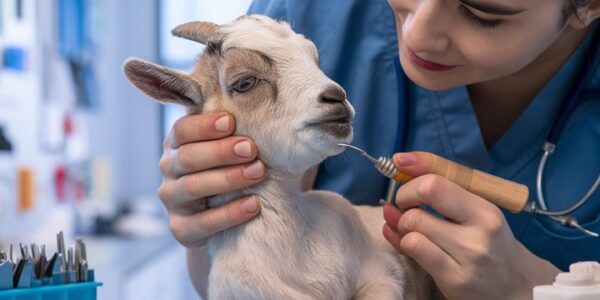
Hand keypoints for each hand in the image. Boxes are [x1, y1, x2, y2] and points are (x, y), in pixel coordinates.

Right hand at [159, 112, 265, 247]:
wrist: (220, 219)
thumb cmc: (231, 170)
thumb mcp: (229, 147)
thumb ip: (236, 130)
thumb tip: (267, 109)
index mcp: (177, 144)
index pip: (182, 130)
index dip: (204, 126)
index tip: (230, 121)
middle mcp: (169, 169)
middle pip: (188, 157)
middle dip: (221, 151)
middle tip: (251, 149)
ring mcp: (172, 200)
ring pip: (193, 187)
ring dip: (228, 178)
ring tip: (258, 172)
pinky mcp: (181, 229)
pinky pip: (203, 222)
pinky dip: (230, 213)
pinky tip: (254, 204)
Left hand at [382, 151, 558, 299]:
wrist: (518, 286)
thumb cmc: (490, 243)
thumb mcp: (475, 210)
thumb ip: (442, 186)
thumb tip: (399, 162)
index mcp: (486, 208)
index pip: (438, 179)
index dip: (412, 173)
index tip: (400, 171)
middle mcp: (481, 230)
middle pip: (424, 195)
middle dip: (404, 198)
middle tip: (407, 207)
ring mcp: (468, 256)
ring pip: (413, 224)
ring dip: (402, 225)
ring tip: (411, 229)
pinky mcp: (455, 279)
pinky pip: (413, 248)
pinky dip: (403, 242)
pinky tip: (409, 243)